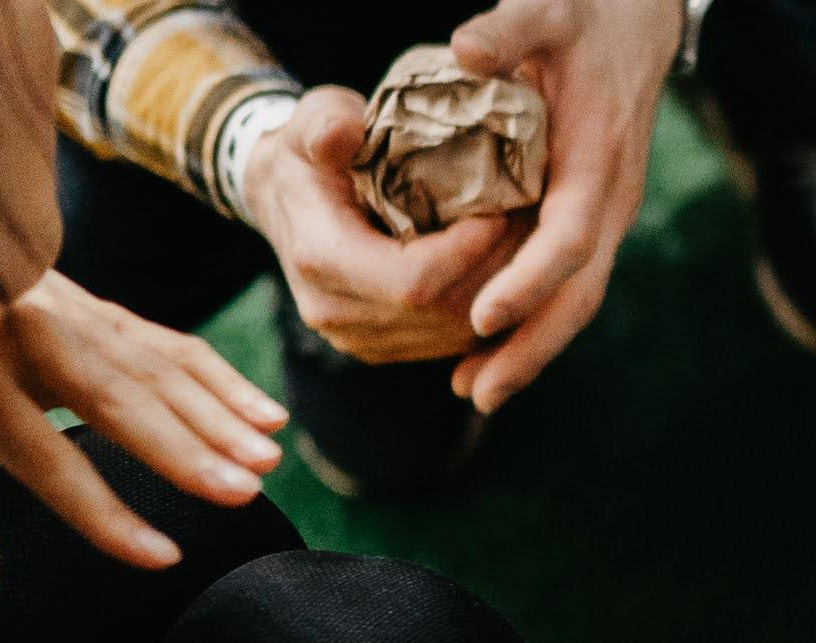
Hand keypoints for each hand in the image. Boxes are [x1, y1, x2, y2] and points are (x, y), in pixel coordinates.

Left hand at [0, 271, 286, 621]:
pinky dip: (226, 383)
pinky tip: (270, 419)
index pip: (45, 458)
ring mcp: (73, 315)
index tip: (162, 559)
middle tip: (241, 495)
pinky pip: (176, 347)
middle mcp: (25, 339)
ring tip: (265, 465)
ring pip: (156, 371)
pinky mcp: (109, 311)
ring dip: (219, 418)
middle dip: (184, 451)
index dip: (103, 511)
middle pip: (115, 402)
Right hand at [243, 87, 521, 363]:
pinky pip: (449, 344)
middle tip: (530, 231)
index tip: (500, 212)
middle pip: (442, 315)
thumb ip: (327, 124)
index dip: (467, 254)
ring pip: (453, 337)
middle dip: (494, 276)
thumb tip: (345, 131)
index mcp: (321, 259)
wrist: (284, 200)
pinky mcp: (383, 348)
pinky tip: (507, 275)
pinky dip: (485, 312)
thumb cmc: (309, 154)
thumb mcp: (313, 121)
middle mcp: (336, 313)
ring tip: (525, 251)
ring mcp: (359, 340)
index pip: (414, 283)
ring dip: (498, 297)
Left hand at [447, 0, 681, 411]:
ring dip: (531, 351)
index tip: (483, 316)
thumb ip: (508, 30)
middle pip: (579, 294)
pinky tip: (489, 354)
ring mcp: (605, 218)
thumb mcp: (547, 8)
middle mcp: (611, 202)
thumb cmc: (584, 14)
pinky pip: (566, 287)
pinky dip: (534, 325)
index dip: (530, 281)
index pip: (570, 238)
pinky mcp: (590, 221)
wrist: (636, 20)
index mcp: (599, 160)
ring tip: (475, 393)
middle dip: (532, 348)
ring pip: (576, 301)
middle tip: (478, 393)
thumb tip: (465, 48)